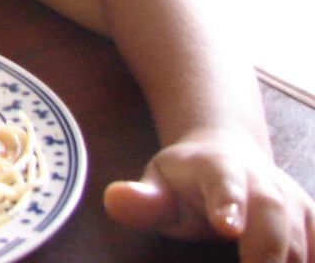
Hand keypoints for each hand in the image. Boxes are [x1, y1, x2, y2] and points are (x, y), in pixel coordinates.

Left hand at [104, 129, 313, 261]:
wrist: (230, 157)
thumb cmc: (186, 181)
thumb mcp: (158, 184)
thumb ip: (142, 199)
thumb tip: (115, 199)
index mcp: (219, 168)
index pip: (225, 182)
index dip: (228, 203)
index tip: (227, 226)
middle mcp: (265, 185)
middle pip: (274, 217)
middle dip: (268, 252)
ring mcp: (296, 206)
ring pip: (304, 240)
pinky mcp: (314, 227)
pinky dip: (309, 262)